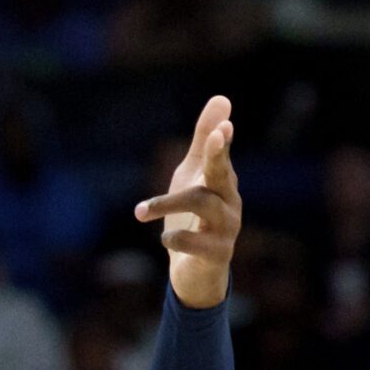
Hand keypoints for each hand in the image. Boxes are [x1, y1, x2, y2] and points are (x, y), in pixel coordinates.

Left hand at [135, 95, 240, 307]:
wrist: (197, 271)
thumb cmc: (196, 217)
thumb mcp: (194, 176)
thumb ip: (204, 141)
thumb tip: (222, 98)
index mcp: (222, 181)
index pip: (221, 156)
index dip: (221, 142)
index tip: (224, 125)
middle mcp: (229, 201)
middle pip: (223, 174)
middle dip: (218, 154)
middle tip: (215, 137)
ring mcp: (226, 228)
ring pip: (203, 205)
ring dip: (169, 202)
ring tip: (140, 211)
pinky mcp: (217, 254)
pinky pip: (198, 243)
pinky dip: (177, 238)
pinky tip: (164, 237)